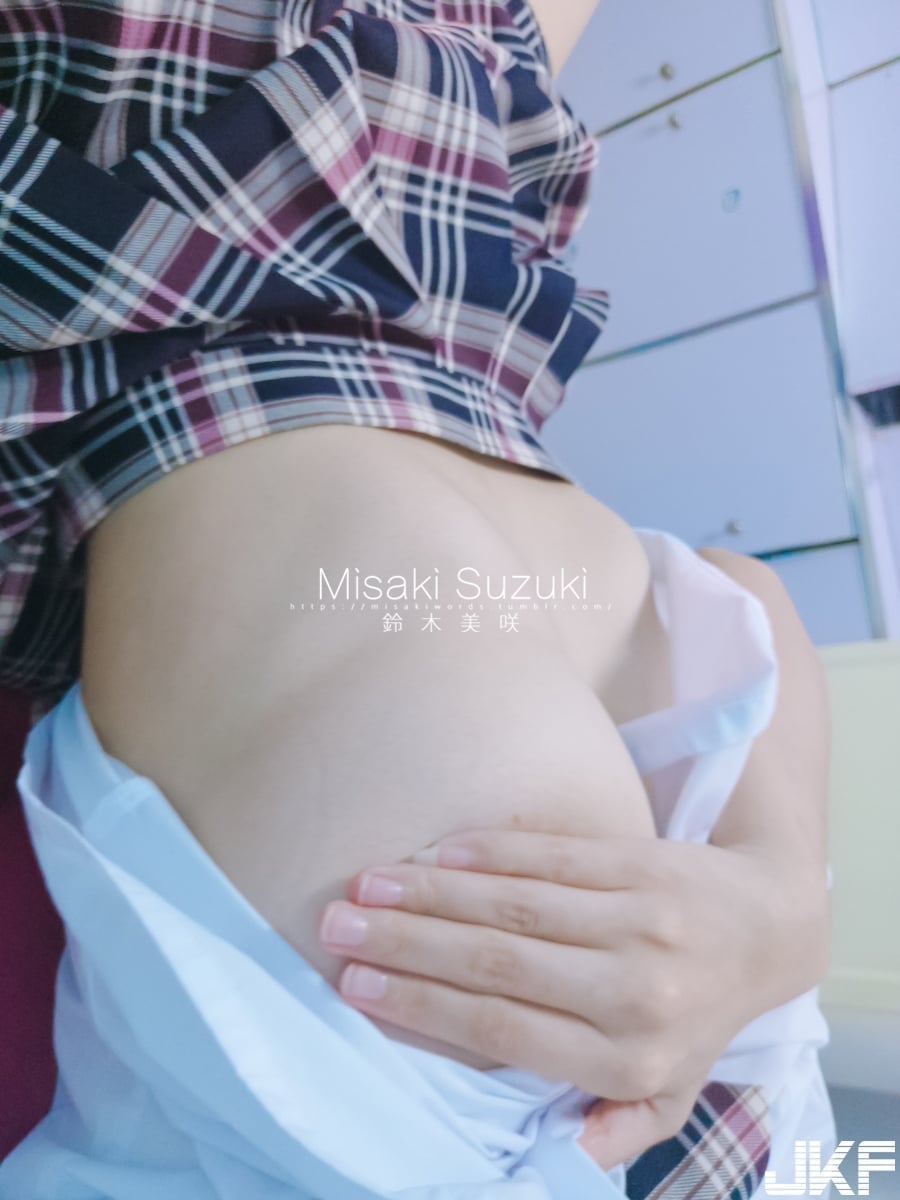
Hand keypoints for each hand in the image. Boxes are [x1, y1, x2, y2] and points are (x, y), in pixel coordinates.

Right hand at [316, 828, 828, 1166]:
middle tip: (337, 926)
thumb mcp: (665, 1094)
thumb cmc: (694, 1015)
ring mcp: (641, 922)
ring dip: (433, 891)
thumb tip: (539, 1160)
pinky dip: (489, 852)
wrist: (769, 924)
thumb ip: (606, 1126)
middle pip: (499, 964)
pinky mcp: (644, 865)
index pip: (503, 1031)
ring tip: (368, 883)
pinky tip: (436, 850)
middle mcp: (634, 993)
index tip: (356, 985)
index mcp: (625, 1062)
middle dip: (407, 943)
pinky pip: (554, 856)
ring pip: (518, 905)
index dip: (423, 1006)